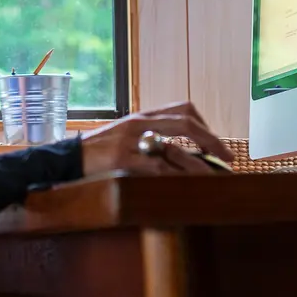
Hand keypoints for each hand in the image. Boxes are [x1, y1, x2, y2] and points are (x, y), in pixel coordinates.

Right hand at [80, 102, 234, 176]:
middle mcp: (139, 123)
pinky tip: (185, 188)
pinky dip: (174, 179)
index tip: (216, 143)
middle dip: (212, 141)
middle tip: (228, 158)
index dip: (205, 125)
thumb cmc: (99, 151)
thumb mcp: (127, 137)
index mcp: (143, 116)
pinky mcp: (122, 160)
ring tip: (214, 179)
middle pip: (186, 123)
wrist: (68, 158)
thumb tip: (184, 154)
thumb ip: (152, 139)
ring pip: (175, 150)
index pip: (183, 108)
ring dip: (199, 166)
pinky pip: (156, 169)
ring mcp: (131, 141)